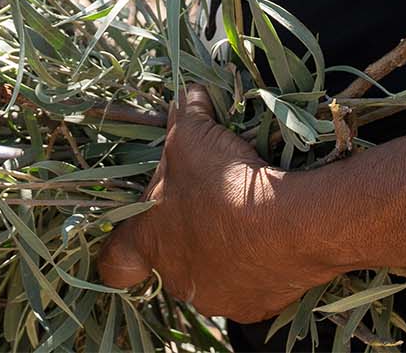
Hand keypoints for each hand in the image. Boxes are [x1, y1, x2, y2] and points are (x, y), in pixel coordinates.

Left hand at [97, 85, 318, 322]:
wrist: (290, 224)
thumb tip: (187, 96)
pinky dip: (260, 264)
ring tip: (249, 217)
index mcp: (150, 242)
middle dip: (187, 236)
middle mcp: (178, 281)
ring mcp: (218, 299)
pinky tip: (272, 234)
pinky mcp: (257, 308)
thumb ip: (184, 114)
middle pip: (170, 262)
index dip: (119, 247)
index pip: (114, 261)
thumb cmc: (223, 180)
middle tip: (211, 205)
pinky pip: (252, 286)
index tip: (131, 234)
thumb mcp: (193, 133)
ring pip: (214, 276)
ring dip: (225, 252)